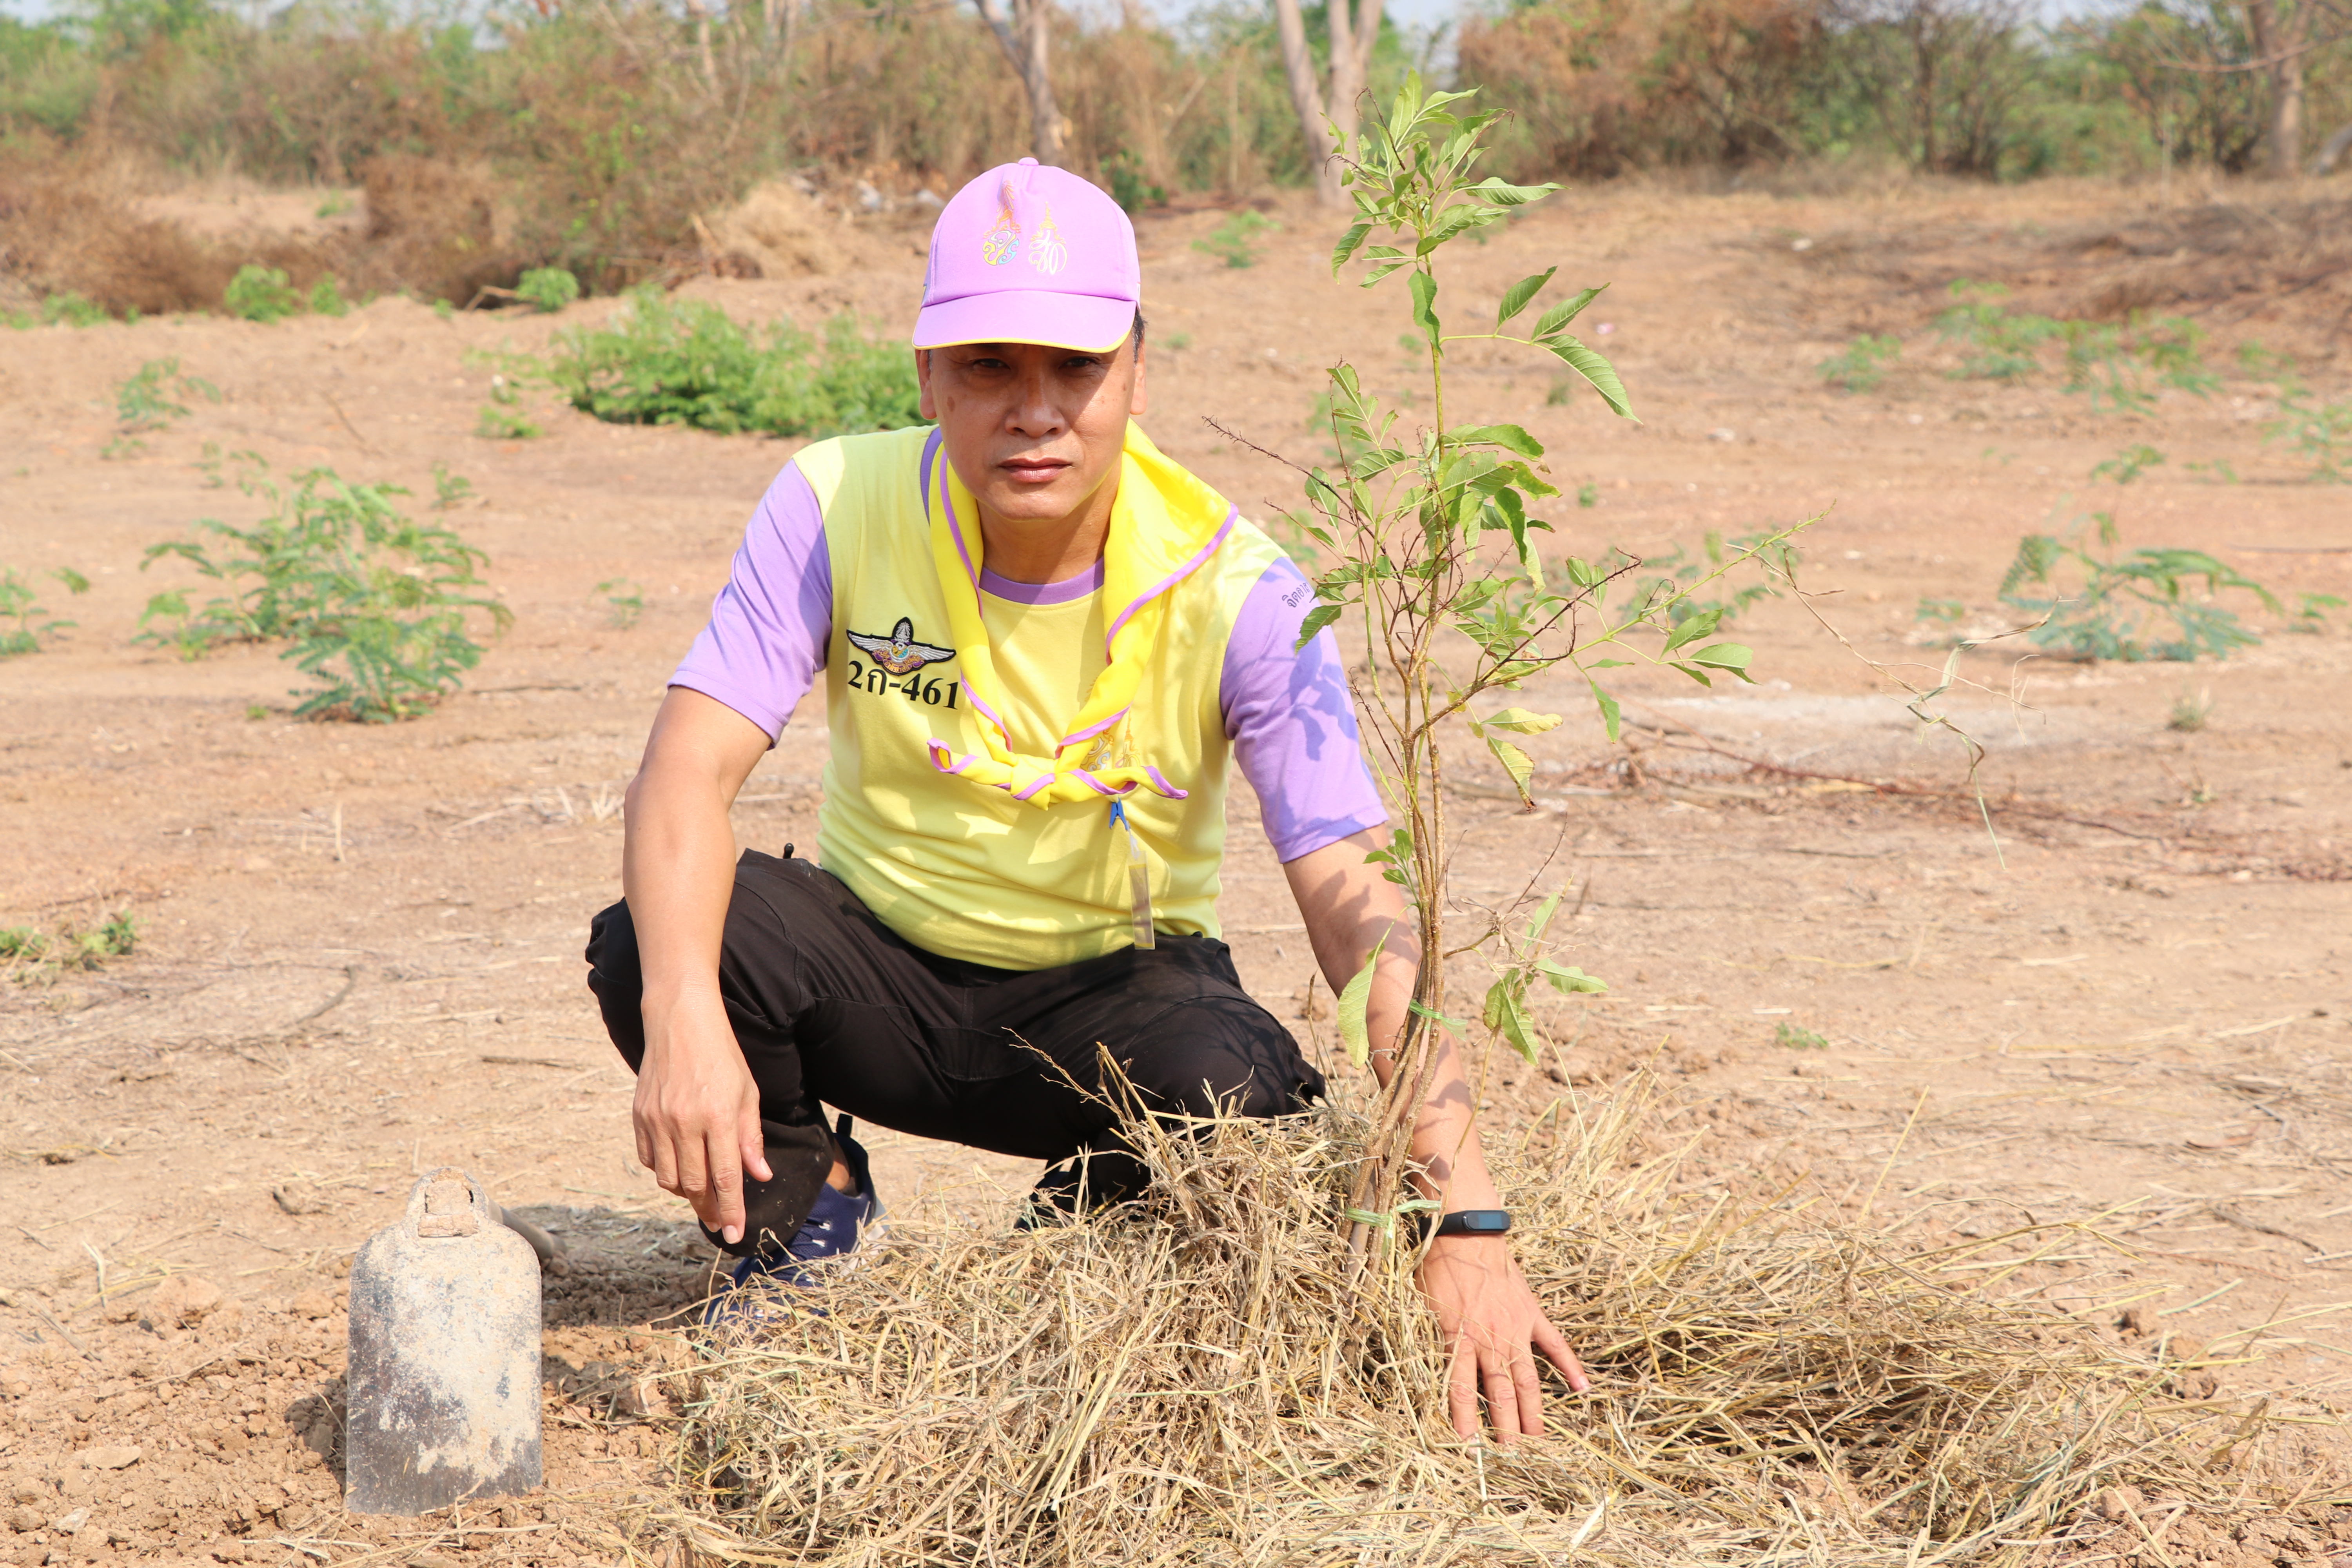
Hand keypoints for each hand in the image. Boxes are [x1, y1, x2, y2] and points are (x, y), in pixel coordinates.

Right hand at [633, 985, 770, 1243]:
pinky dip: (665, 1172)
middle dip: (709, 1209)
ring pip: (669, 1179)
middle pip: (694, 1185)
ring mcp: (657, 1120)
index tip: (734, 1234)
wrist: (679, 1020)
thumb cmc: (721, 1054)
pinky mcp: (639, 1116)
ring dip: (686, 1193)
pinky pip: (650, 1160)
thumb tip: (760, 1175)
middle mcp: (684, 1122)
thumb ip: (751, 1137)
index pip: (726, 1177)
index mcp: (717, 1116)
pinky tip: (679, 1168)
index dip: (731, 1210)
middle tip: (719, 1220)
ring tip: (702, 1194)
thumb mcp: (747, 1092)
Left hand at [1417, 1236, 1587, 1442]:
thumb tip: (1424, 1364)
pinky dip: (1569, 1366)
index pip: (1461, 1388)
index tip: (1467, 1443)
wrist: (1466, 1234)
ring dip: (1531, 1409)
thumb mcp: (1422, 1306)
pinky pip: (1554, 1345)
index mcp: (1459, 1339)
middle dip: (1504, 1425)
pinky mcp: (1531, 1315)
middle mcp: (1489, 1340)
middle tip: (1509, 1451)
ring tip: (1536, 1437)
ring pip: (1525, 1378)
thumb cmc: (1438, 1267)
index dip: (1464, 1417)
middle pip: (1499, 1392)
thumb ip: (1429, 1337)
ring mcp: (1514, 1329)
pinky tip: (1581, 1388)